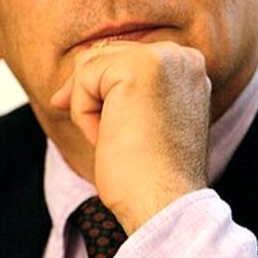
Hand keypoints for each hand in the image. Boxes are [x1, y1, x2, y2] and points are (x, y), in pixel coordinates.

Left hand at [50, 41, 210, 233]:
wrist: (164, 203)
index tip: (94, 118)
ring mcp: (163, 57)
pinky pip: (83, 79)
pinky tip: (109, 138)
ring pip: (89, 66)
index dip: (98, 87)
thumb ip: (122, 87)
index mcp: (187, 65)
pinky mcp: (138, 68)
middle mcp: (181, 55)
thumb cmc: (150, 172)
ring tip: (115, 138)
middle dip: (88, 95)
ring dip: (87, 107)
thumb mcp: (142, 118)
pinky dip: (83, 114)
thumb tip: (71, 78)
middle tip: (104, 134)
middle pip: (102, 55)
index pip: (122, 56)